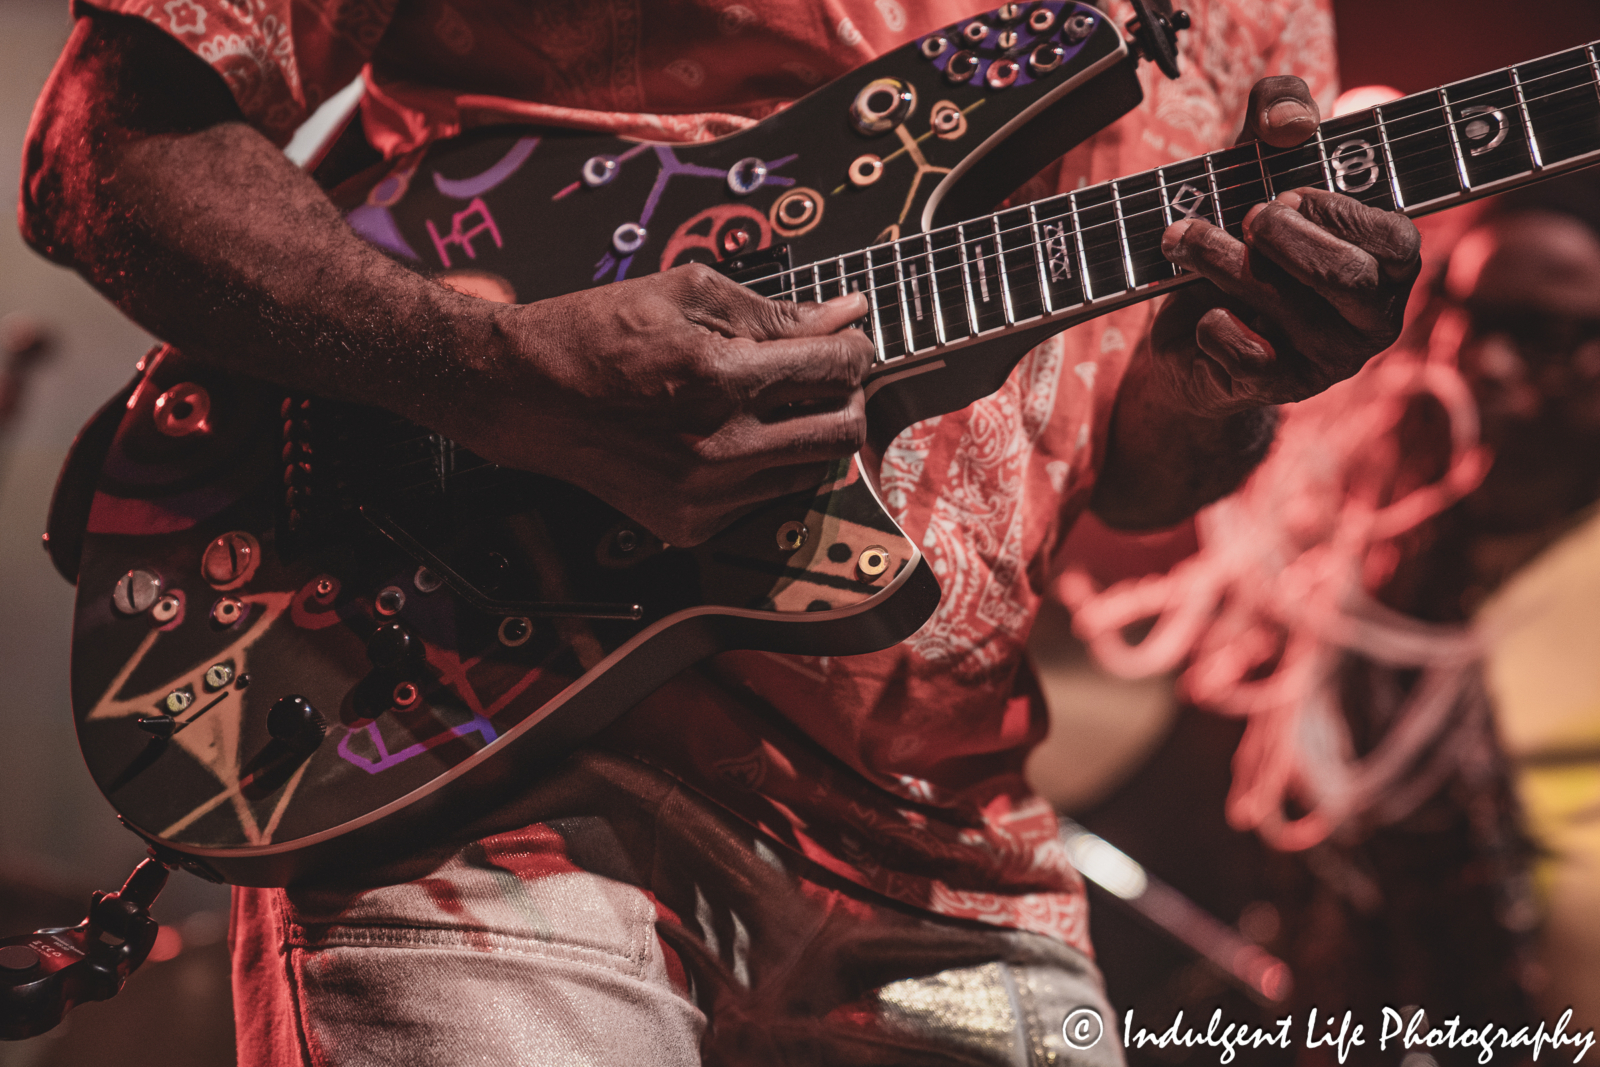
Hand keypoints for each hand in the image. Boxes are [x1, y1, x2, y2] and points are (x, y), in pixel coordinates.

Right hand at [455, 264, 873, 545]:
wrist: (526, 395)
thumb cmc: (598, 333)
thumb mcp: (687, 293)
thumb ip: (775, 311)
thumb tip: (845, 314)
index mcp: (720, 379)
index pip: (836, 371)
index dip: (855, 348)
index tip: (847, 339)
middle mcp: (719, 447)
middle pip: (843, 433)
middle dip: (850, 395)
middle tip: (829, 374)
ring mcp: (706, 495)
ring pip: (812, 471)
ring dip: (810, 432)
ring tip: (774, 402)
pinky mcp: (690, 524)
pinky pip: (766, 498)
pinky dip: (767, 466)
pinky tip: (733, 436)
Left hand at [1150, 76, 1422, 415]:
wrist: (1194, 332)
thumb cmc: (1244, 237)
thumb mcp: (1260, 163)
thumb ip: (1280, 114)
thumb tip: (1288, 124)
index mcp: (1390, 262)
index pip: (1395, 238)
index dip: (1337, 211)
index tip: (1288, 194)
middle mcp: (1373, 316)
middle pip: (1342, 276)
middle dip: (1280, 236)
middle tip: (1245, 217)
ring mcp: (1330, 358)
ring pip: (1285, 308)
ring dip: (1222, 262)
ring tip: (1183, 237)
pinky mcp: (1280, 389)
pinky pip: (1248, 356)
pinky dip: (1214, 324)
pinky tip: (1204, 311)